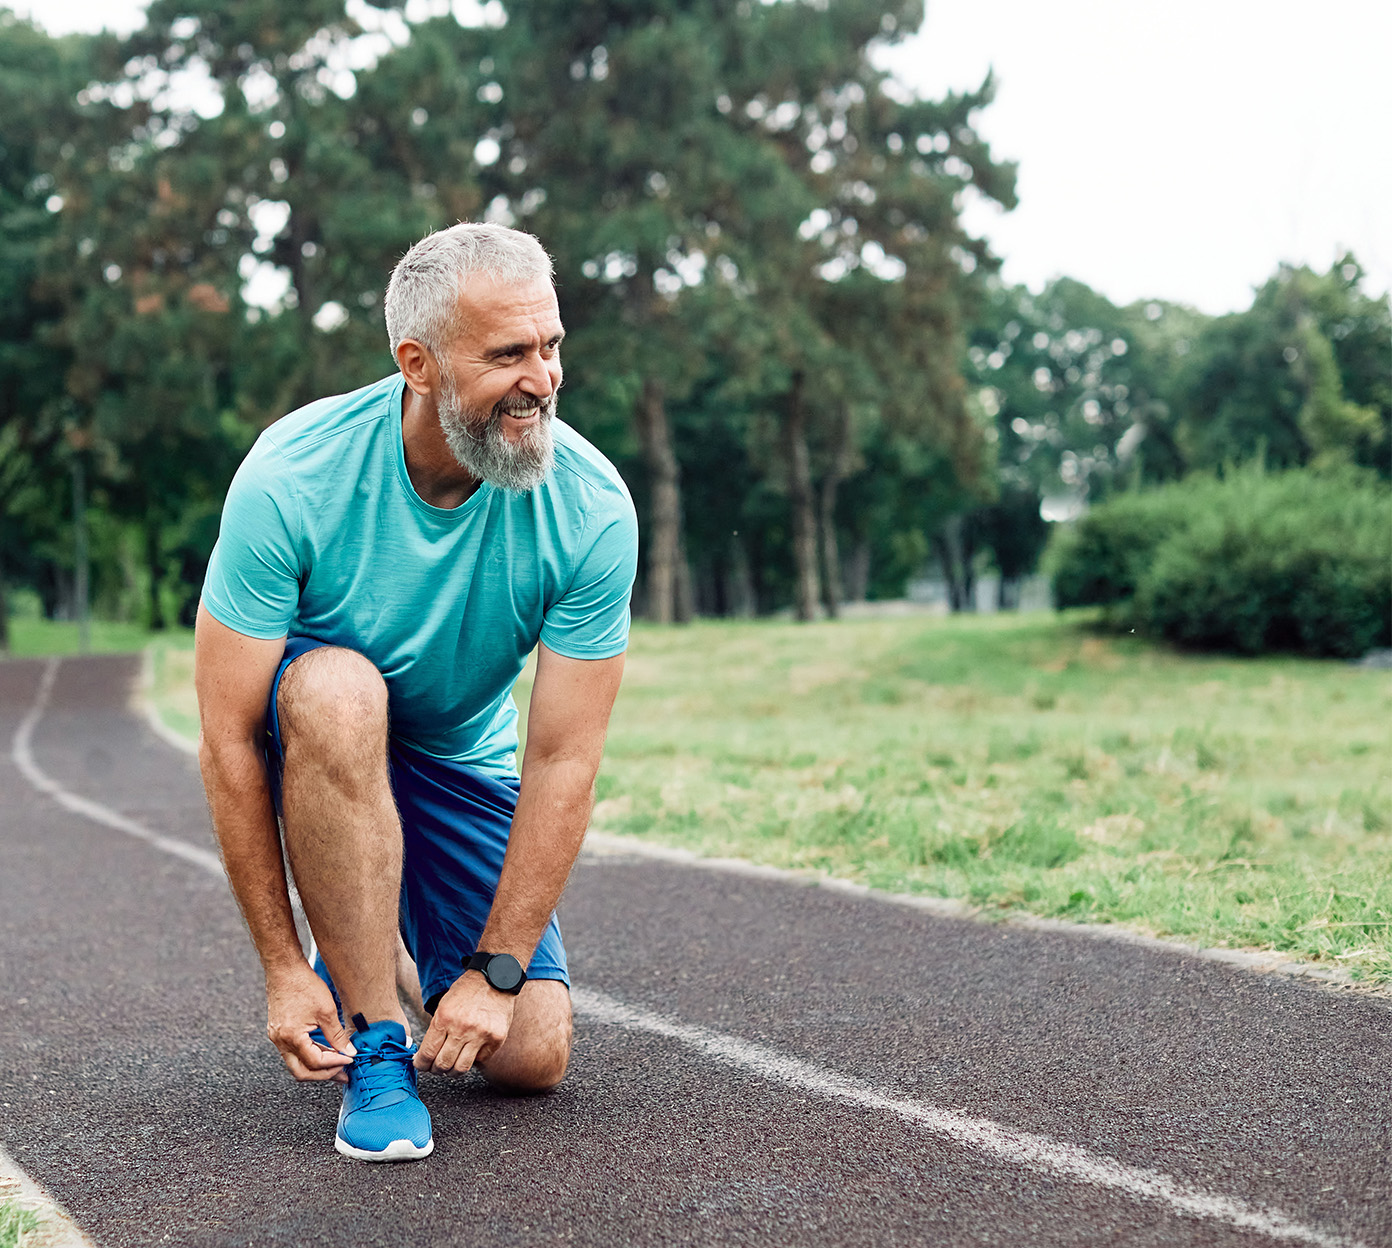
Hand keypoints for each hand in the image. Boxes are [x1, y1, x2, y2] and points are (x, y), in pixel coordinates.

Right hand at [265, 961, 355, 1082]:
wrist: (284, 968)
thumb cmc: (304, 985)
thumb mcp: (327, 1011)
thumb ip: (338, 1035)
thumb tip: (349, 1052)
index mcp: (291, 1037)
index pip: (315, 1062)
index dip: (334, 1064)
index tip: (350, 1061)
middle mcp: (280, 1041)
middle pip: (301, 1071)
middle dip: (324, 1075)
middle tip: (343, 1075)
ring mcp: (277, 1037)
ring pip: (296, 1063)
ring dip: (317, 1066)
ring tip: (338, 1064)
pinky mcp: (278, 1032)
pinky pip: (293, 1052)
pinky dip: (309, 1055)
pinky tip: (325, 1051)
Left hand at [414, 971, 515, 1074]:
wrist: (496, 977)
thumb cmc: (467, 991)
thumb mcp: (445, 1005)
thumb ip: (437, 1029)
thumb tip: (427, 1055)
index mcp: (445, 1017)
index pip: (427, 1053)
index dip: (421, 1064)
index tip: (421, 1065)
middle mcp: (462, 1028)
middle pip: (443, 1065)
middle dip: (436, 1069)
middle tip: (436, 1067)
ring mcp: (481, 1034)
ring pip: (461, 1069)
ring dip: (453, 1071)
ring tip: (452, 1065)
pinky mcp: (497, 1039)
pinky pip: (480, 1059)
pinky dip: (474, 1058)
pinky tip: (471, 1049)